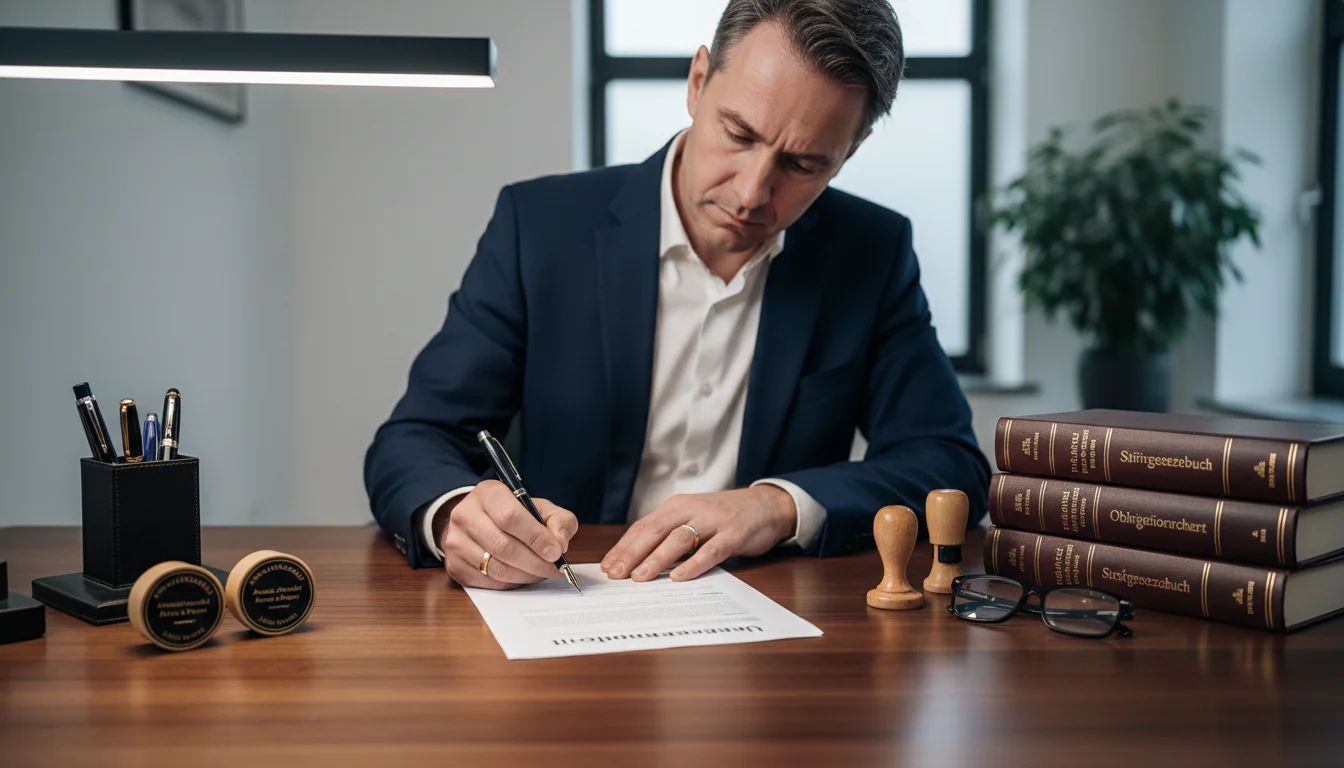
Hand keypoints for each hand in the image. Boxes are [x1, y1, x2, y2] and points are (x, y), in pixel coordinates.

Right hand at [437, 480, 578, 589]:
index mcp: (488, 493)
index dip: (536, 538)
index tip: (555, 552)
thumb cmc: (515, 515)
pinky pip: (487, 582)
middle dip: (535, 562)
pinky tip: (522, 576)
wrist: (478, 522)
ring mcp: (454, 541)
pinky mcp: (453, 565)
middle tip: (553, 568)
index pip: (510, 517)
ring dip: (525, 575)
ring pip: (495, 567)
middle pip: (503, 546)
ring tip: (541, 572)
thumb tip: (560, 543)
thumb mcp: (541, 508)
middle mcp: (465, 514)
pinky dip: (510, 583)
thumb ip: (559, 520)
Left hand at [600, 485, 795, 582]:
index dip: (624, 546)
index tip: (607, 566)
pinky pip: (711, 550)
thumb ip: (670, 534)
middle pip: (655, 531)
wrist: (766, 505)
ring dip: (658, 559)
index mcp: (677, 506)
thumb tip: (638, 561)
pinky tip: (679, 577)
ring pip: (679, 539)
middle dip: (633, 553)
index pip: (644, 526)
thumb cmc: (724, 516)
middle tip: (616, 574)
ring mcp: (713, 521)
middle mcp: (692, 510)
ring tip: (641, 577)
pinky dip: (694, 564)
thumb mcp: (693, 518)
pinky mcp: (733, 534)